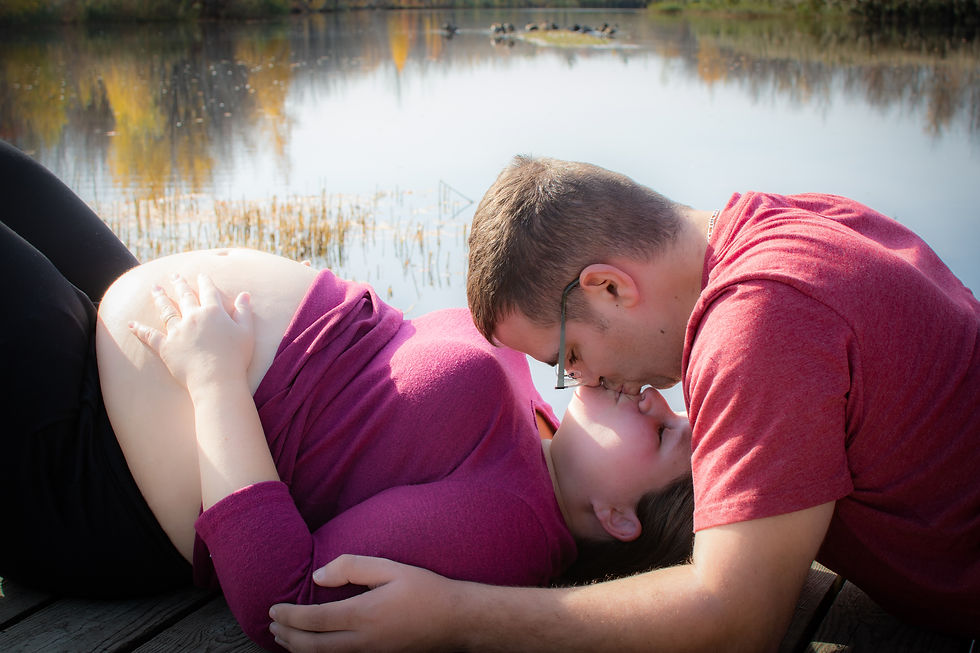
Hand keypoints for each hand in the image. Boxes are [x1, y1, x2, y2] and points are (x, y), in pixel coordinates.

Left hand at [129, 273, 253, 391]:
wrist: (216, 379)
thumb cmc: (236, 357)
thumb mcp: (247, 332)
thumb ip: (244, 311)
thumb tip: (244, 294)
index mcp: (213, 312)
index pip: (208, 291)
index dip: (204, 282)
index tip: (201, 275)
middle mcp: (193, 317)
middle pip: (184, 296)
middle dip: (179, 284)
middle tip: (174, 276)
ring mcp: (177, 331)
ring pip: (166, 310)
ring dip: (160, 298)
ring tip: (155, 289)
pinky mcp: (166, 346)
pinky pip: (149, 335)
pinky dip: (139, 329)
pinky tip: (131, 324)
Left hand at [268, 555, 461, 652]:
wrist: (455, 620)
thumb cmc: (425, 590)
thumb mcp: (390, 568)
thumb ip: (352, 567)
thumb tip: (319, 576)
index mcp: (363, 615)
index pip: (313, 621)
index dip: (289, 616)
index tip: (274, 609)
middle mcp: (362, 641)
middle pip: (312, 647)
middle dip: (287, 636)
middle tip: (271, 625)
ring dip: (298, 649)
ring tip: (284, 638)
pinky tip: (315, 646)